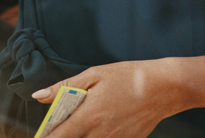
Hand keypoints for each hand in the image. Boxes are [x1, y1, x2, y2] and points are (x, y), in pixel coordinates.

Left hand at [32, 59, 185, 137]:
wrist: (165, 88)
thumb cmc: (130, 77)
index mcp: (88, 116)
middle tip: (63, 127)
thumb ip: (65, 86)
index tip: (41, 135)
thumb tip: (39, 96)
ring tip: (84, 124)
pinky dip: (98, 137)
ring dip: (81, 136)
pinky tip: (101, 126)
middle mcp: (99, 135)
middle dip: (63, 137)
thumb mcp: (95, 74)